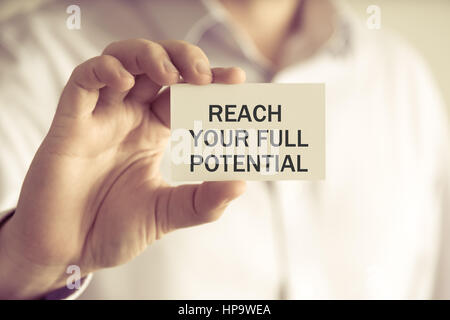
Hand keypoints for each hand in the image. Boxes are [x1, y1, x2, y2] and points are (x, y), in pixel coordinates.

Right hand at [0, 39, 245, 298]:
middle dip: (183, 58)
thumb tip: (241, 182)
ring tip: (171, 74)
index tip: (237, 78)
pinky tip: (125, 84)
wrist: (68, 252)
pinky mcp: (70, 123)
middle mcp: (128, 117)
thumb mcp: (167, 214)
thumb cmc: (114, 229)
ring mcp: (99, 116)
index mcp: (152, 132)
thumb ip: (204, 201)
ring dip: (148, 55)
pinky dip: (105, 71)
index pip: (184, 92)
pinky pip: (83, 81)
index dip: (210, 80)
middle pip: (155, 65)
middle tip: (204, 74)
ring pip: (120, 59)